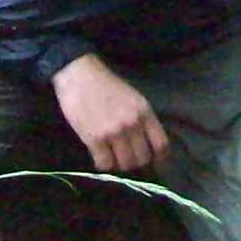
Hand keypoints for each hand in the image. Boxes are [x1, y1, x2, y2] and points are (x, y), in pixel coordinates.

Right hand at [51, 54, 169, 172]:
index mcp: (144, 112)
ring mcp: (114, 132)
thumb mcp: (133, 98)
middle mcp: (132, 124)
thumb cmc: (106, 84)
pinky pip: (105, 164)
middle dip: (136, 163)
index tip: (157, 166)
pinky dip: (103, 165)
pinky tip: (100, 157)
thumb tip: (147, 143)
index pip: (161, 144)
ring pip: (125, 164)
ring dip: (120, 165)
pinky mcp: (94, 139)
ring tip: (114, 159)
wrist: (79, 75)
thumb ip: (142, 119)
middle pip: (142, 158)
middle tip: (128, 160)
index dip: (161, 160)